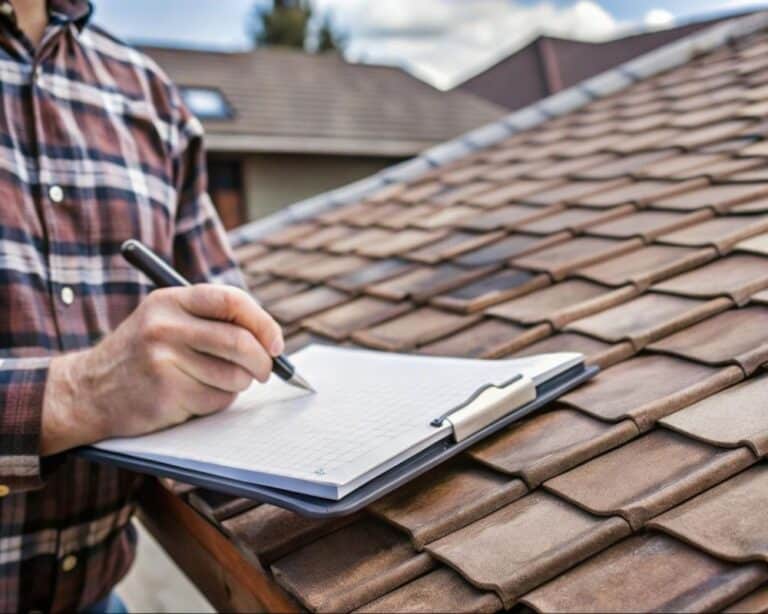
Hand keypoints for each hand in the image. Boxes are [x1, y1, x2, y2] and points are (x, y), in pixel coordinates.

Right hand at [41, 284, 283, 454]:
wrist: (88, 390)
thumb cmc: (143, 354)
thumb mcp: (166, 320)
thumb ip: (212, 320)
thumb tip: (270, 339)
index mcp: (171, 300)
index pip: (231, 300)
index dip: (263, 323)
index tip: (275, 343)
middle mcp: (165, 326)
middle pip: (239, 342)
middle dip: (263, 362)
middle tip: (266, 371)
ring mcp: (163, 360)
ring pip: (233, 375)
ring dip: (239, 384)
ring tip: (219, 381)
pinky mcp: (165, 393)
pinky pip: (217, 399)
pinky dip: (218, 401)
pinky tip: (196, 396)